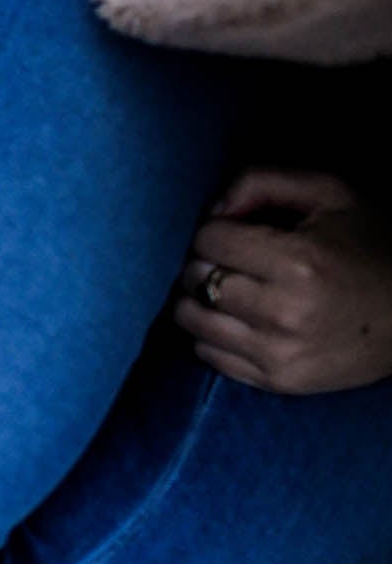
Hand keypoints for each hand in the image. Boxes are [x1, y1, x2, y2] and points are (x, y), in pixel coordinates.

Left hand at [174, 168, 391, 393]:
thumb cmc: (371, 247)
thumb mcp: (330, 195)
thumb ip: (262, 182)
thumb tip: (213, 208)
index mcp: (298, 262)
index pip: (208, 240)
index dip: (215, 230)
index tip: (233, 234)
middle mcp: (284, 312)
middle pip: (196, 278)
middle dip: (205, 262)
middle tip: (229, 262)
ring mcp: (279, 352)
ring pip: (192, 319)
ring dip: (197, 300)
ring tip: (225, 290)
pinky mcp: (279, 381)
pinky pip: (209, 354)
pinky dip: (211, 334)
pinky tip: (235, 321)